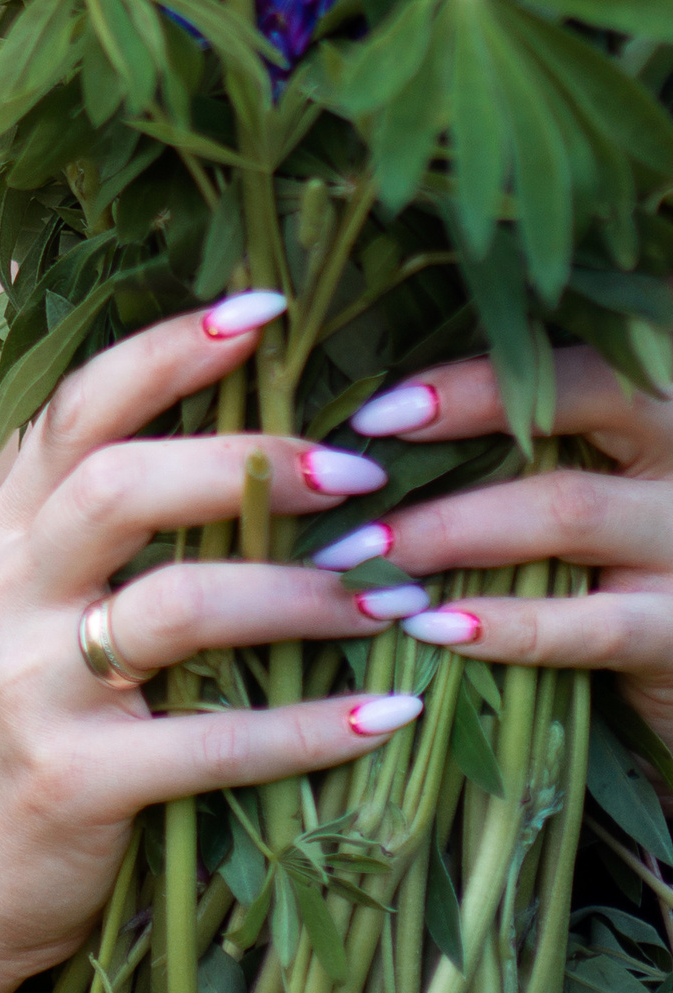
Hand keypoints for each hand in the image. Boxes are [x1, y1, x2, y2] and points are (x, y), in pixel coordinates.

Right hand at [0, 295, 423, 992]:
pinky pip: (207, 742)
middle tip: (358, 468)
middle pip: (118, 485)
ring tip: (389, 596)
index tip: (264, 306)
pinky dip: (305, 728)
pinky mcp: (74, 778)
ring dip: (296, 595)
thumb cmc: (33, 708)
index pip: (79, 407)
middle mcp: (8, 584)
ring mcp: (33, 681)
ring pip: (172, 607)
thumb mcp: (40, 594)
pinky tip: (385, 714)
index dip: (167, 351)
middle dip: (243, 465)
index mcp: (6, 524)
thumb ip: (105, 515)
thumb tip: (257, 430)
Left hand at [331, 348, 672, 748]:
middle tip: (348, 485)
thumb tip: (361, 424)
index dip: (467, 384)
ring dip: (450, 534)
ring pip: (566, 512)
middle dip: (447, 447)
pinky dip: (508, 626)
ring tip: (363, 558)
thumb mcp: (572, 475)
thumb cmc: (603, 550)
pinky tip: (433, 628)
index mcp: (647, 407)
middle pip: (569, 416)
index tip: (373, 414)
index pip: (563, 364)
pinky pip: (595, 624)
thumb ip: (505, 441)